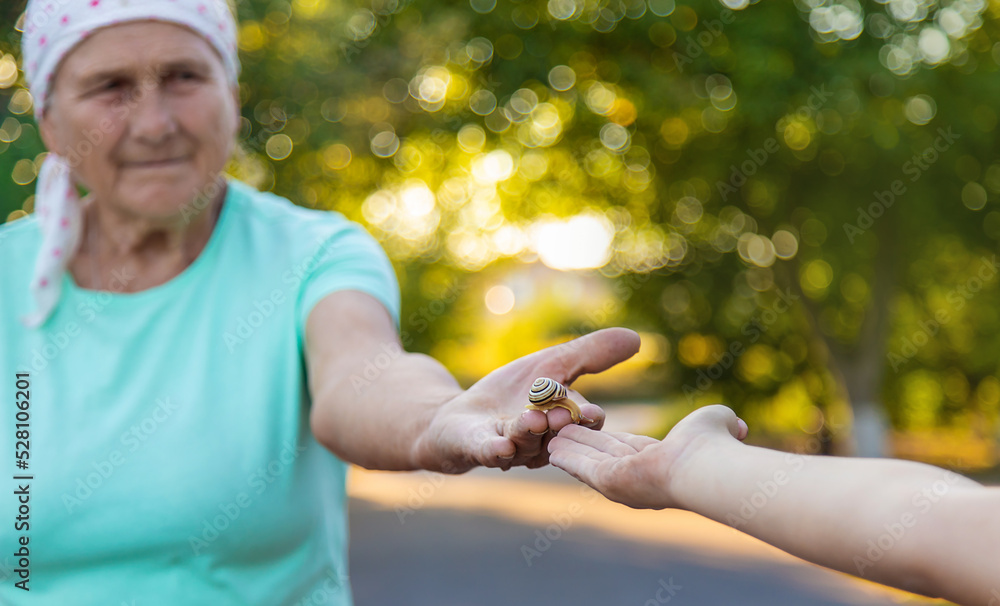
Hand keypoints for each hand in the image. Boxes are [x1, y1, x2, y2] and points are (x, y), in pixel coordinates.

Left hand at [413, 328, 640, 472]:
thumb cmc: (511, 394)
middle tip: (563, 416)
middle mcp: (541, 443)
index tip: (592, 413)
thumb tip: (637, 338)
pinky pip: (489, 452)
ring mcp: (509, 448)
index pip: (583, 424)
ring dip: (528, 432)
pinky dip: (496, 449)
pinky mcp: (478, 448)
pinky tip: (501, 447)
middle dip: (560, 426)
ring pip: (524, 443)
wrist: (459, 416)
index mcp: (564, 426)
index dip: (587, 419)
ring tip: (531, 418)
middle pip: (557, 436)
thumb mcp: (552, 365)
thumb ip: (590, 354)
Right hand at [547, 405, 748, 508]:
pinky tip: (551, 448)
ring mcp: (621, 483)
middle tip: (560, 432)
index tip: (592, 429)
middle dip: (582, 444)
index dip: (607, 440)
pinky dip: (566, 456)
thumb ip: (722, 420)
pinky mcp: (607, 482)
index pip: (626, 450)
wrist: (704, 466)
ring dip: (569, 449)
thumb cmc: (713, 445)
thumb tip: (737, 424)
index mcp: (658, 463)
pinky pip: (581, 466)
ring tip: (550, 436)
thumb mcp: (716, 421)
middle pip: (602, 456)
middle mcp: (637, 477)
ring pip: (589, 461)